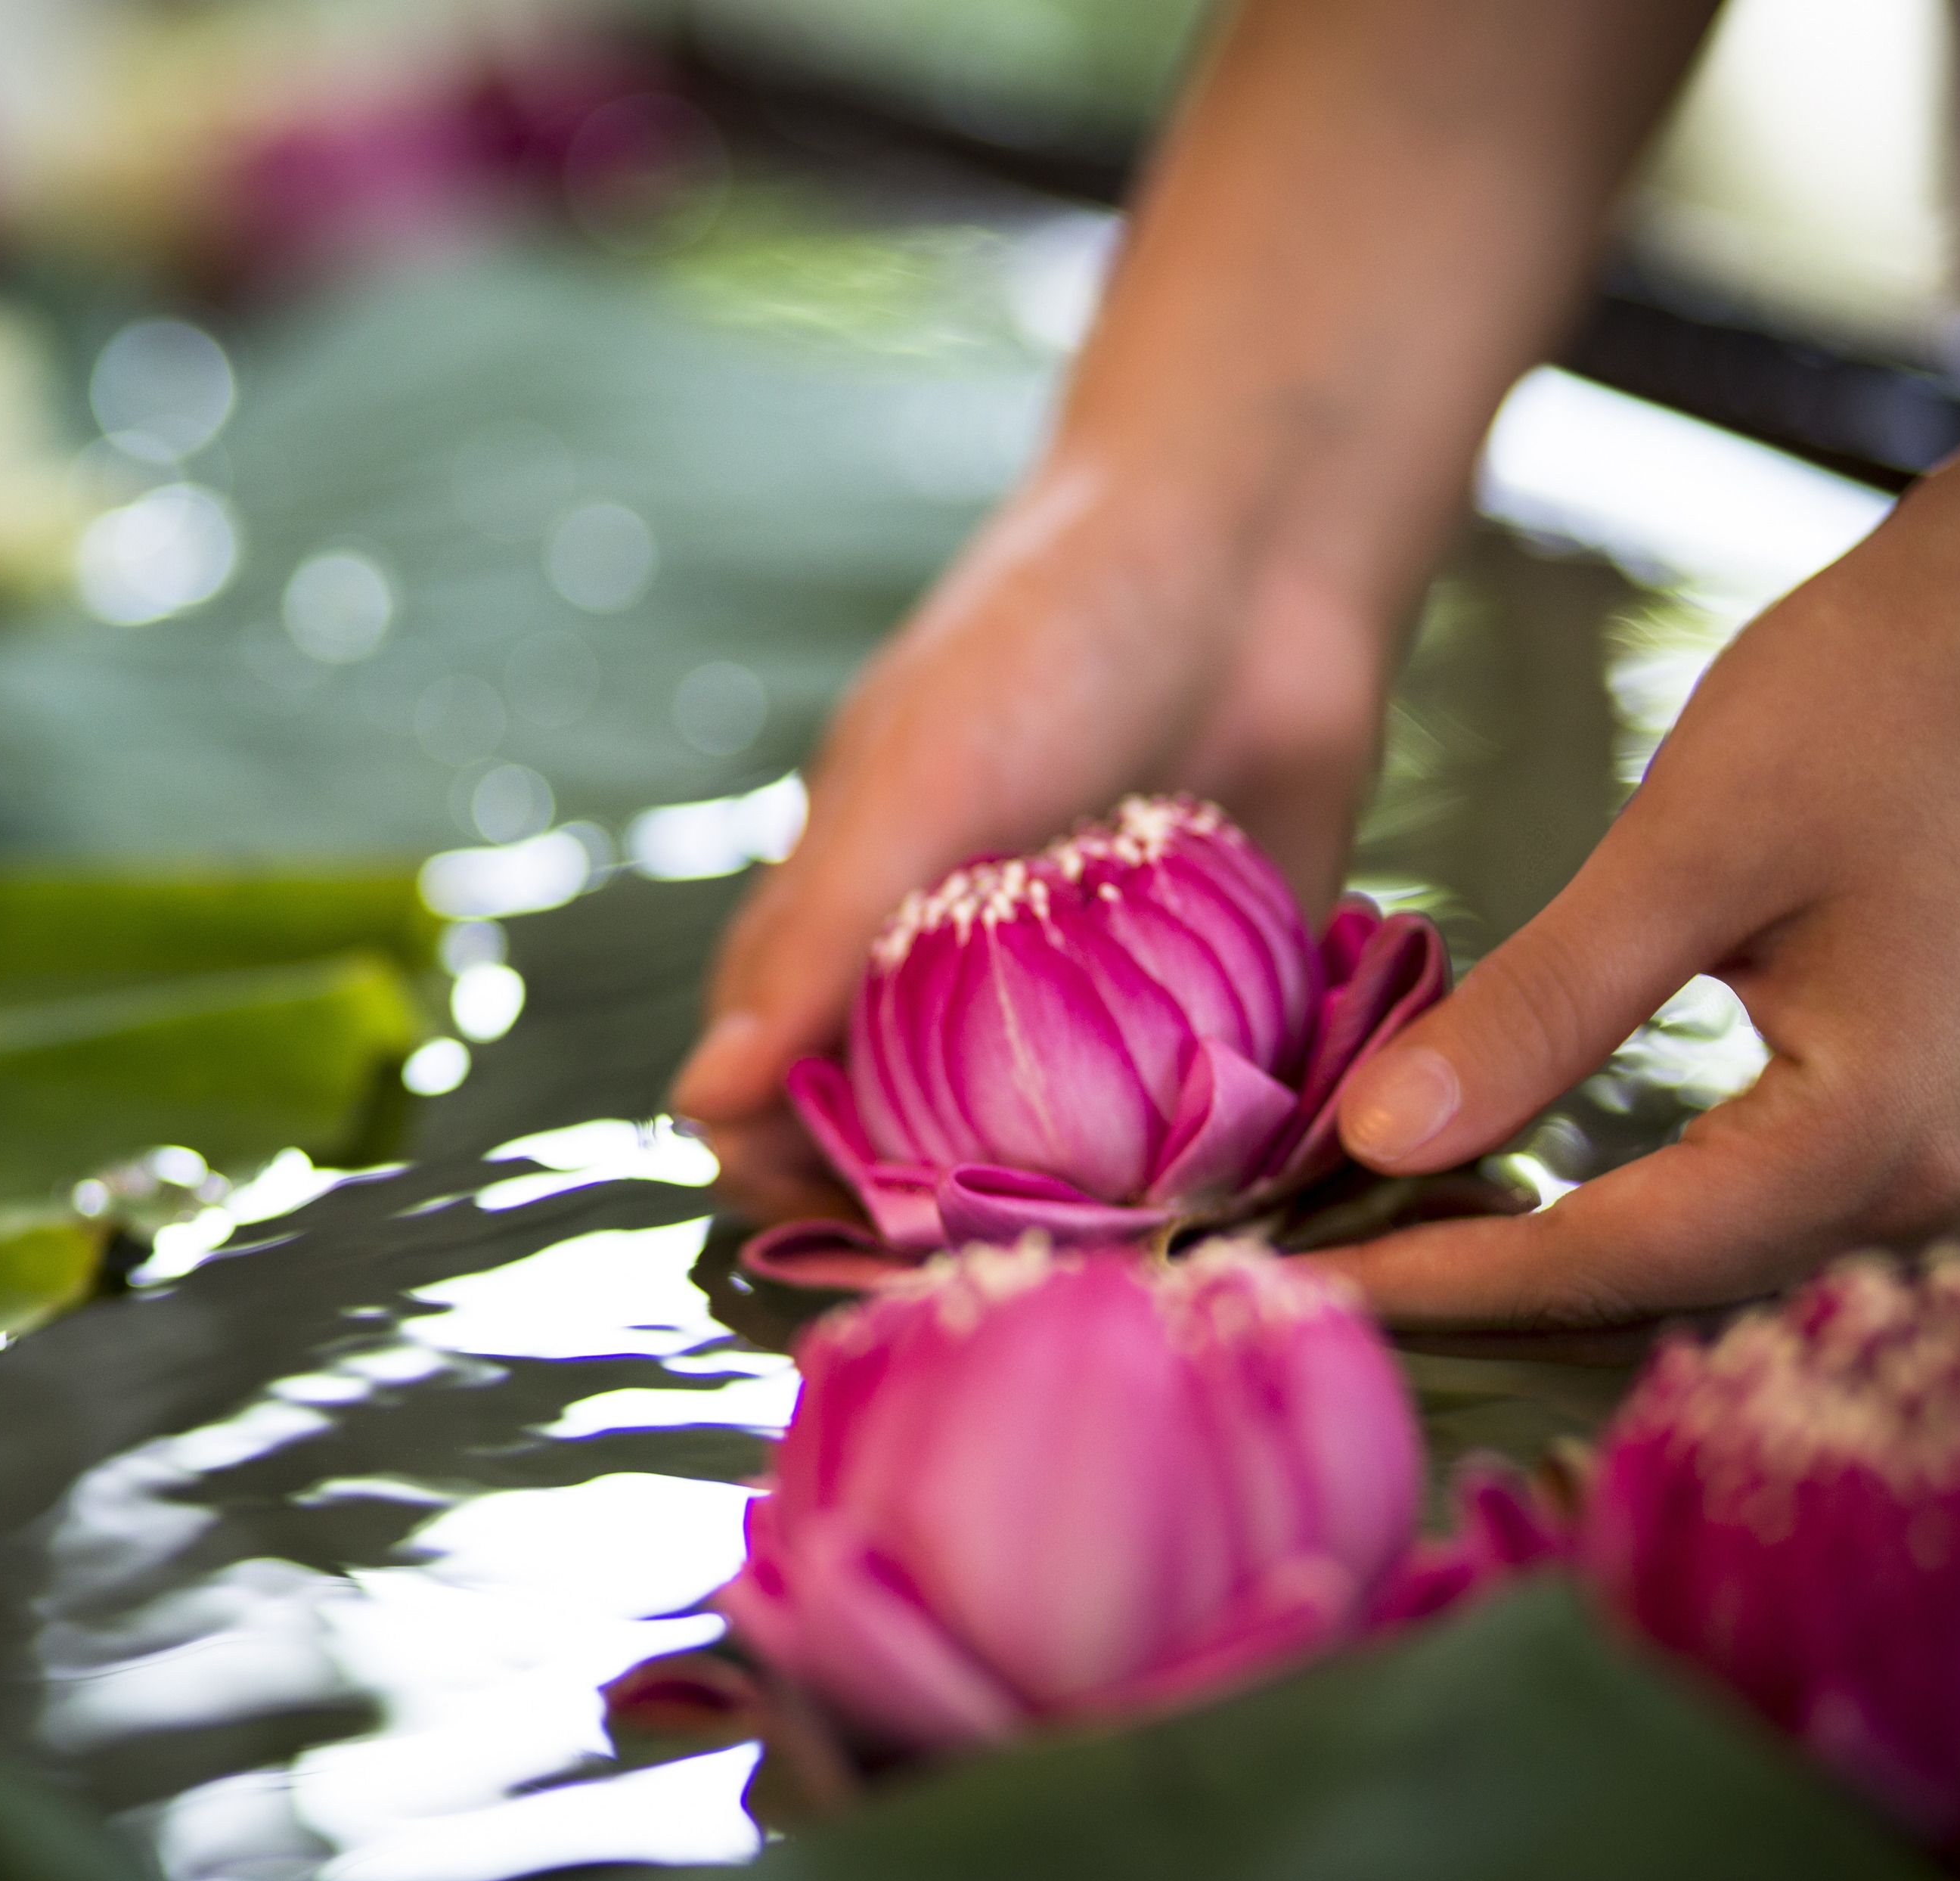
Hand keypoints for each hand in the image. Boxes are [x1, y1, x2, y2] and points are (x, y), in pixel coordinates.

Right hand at [671, 457, 1392, 1224]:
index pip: (782, 1080)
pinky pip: (1204, 1107)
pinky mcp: (1225, 995)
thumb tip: (699, 1103)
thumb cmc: (1050, 640)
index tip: (825, 1219)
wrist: (1259, 547)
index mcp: (861, 919)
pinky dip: (1207, 1152)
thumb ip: (817, 940)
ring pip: (1060, 1150)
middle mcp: (966, 974)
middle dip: (932, 1213)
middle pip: (917, 1142)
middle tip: (978, 1253)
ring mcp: (1097, 994)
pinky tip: (1221, 1197)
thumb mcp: (917, 784)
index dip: (781, 1164)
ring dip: (1071, 1205)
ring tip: (1098, 1245)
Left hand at [1323, 478, 1959, 1325]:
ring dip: (1514, 1272)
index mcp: (1874, 1147)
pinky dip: (1590, 1227)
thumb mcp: (1689, 849)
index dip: (1419, 1280)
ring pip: (1674, 1288)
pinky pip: (1721, 1232)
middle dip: (1452, 1292)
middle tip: (1282, 1270)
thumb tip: (1374, 1138)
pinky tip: (1479, 1186)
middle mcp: (1916, 1207)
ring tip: (1351, 1234)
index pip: (1595, 1264)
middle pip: (1636, 1307)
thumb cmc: (1895, 694)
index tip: (1269, 1283)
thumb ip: (1539, 1009)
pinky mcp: (1902, 1139)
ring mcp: (1923, 1184)